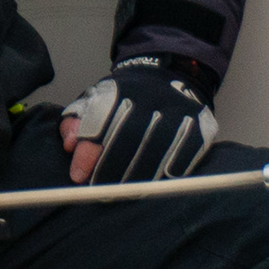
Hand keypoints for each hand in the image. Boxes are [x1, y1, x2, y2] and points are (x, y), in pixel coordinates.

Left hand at [60, 55, 220, 183]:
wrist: (169, 75)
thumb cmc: (124, 97)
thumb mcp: (94, 100)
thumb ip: (76, 121)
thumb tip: (69, 145)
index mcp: (119, 91)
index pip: (99, 125)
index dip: (87, 155)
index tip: (79, 176)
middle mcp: (149, 99)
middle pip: (127, 143)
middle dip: (109, 172)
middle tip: (100, 192)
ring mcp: (178, 113)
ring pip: (155, 153)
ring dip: (136, 179)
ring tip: (122, 192)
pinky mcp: (199, 126)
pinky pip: (183, 158)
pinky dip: (165, 176)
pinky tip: (151, 186)